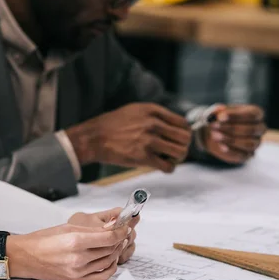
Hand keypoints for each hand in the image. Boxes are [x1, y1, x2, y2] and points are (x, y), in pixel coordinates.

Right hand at [7, 224, 129, 279]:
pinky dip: (110, 267)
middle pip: (111, 249)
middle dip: (120, 239)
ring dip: (116, 251)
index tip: (125, 226)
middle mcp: (78, 258)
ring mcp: (78, 272)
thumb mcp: (67, 227)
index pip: (109, 237)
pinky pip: (102, 276)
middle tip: (122, 233)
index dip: (121, 231)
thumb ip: (91, 229)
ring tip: (116, 243)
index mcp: (75, 241)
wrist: (25, 257)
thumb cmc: (43, 239)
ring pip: (108, 261)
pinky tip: (110, 259)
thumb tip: (112, 227)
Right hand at [66, 103, 191, 172]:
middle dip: (183, 146)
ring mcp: (149, 140)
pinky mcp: (143, 157)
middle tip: (175, 152)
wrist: (93, 138)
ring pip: (180, 152)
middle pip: (185, 137)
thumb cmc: (111, 125)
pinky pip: (168, 166)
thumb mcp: (134, 110)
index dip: (183, 133)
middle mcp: (153, 124)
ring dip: (177, 158)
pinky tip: (162, 167)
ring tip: (169, 159)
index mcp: (152, 111)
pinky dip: (168, 169)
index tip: (177, 140)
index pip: (182, 123)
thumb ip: (154, 115)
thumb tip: (172, 125)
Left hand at [203, 104, 266, 163]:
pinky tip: (220, 146)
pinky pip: (242, 155)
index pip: (252, 114)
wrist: (216, 132)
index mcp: (257, 114)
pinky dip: (231, 151)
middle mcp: (260, 129)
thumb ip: (219, 110)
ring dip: (231, 140)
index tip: (219, 117)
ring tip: (215, 136)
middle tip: (214, 126)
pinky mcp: (248, 155)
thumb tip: (219, 109)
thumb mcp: (219, 111)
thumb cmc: (222, 119)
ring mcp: (256, 143)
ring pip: (248, 144)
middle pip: (251, 129)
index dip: (236, 116)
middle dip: (231, 128)